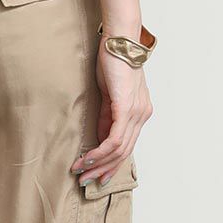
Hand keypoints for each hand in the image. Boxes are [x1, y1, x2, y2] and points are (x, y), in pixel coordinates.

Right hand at [72, 41, 152, 185]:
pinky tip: (87, 158)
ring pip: (119, 149)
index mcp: (140, 112)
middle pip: (125, 153)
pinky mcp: (126, 108)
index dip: (111, 163)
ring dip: (98, 163)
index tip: (95, 175)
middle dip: (102, 169)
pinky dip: (100, 151)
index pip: (127, 146)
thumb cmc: (113, 62)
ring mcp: (137, 112)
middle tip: (84, 181)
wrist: (120, 42)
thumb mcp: (109, 93)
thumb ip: (107, 115)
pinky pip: (115, 139)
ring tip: (80, 171)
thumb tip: (101, 136)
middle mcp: (142, 115)